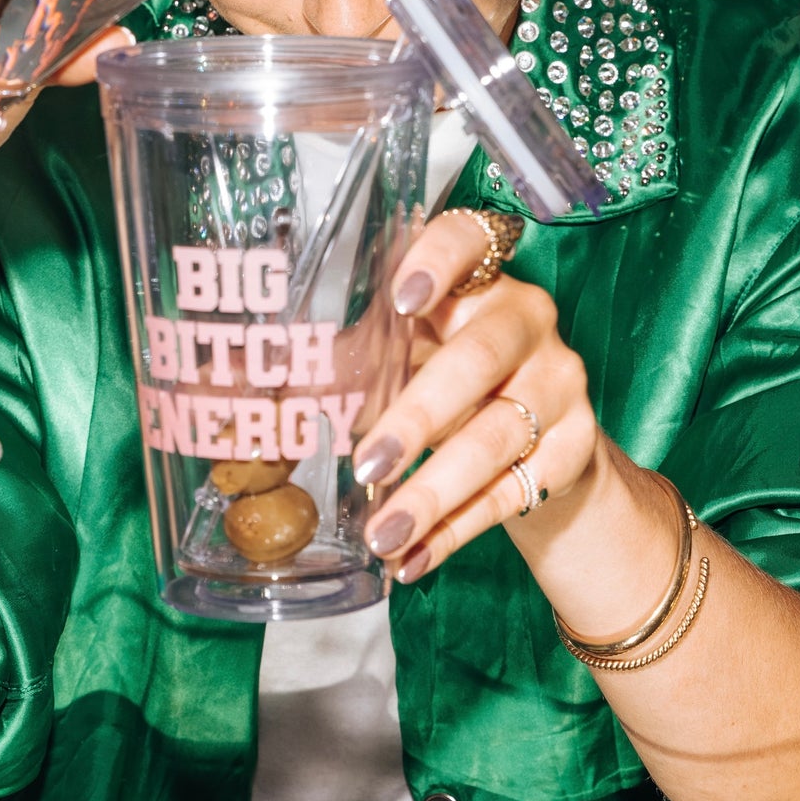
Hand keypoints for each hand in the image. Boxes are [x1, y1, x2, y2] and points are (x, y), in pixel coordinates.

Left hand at [353, 210, 602, 581]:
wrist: (543, 444)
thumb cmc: (449, 383)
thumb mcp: (402, 357)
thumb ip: (339, 360)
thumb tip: (225, 376)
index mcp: (478, 280)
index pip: (470, 241)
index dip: (439, 262)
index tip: (401, 298)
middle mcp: (528, 322)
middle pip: (477, 361)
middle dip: (419, 417)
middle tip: (366, 463)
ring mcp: (559, 385)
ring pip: (497, 439)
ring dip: (433, 492)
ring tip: (382, 533)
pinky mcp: (574, 448)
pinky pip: (513, 493)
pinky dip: (456, 532)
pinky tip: (412, 559)